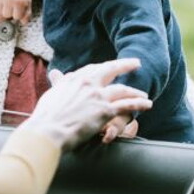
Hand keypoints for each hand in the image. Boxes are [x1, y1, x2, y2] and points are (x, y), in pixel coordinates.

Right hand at [0, 0, 31, 24]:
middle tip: (13, 3)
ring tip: (7, 1)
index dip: (19, 13)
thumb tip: (23, 23)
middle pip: (6, 15)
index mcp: (19, 1)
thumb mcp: (27, 4)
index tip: (20, 7)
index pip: (17, 17)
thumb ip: (27, 15)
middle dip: (10, 11)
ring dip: (3, 8)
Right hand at [21, 59, 151, 150]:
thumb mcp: (52, 93)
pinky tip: (147, 104)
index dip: (104, 67)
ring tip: (144, 95)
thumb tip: (55, 73)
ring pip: (123, 89)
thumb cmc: (46, 116)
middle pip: (111, 70)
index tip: (111, 66)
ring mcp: (98, 96)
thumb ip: (59, 83)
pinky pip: (127, 105)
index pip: (93, 69)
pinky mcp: (105, 111)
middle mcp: (88, 83)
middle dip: (125, 65)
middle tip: (136, 63)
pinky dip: (139, 104)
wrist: (49, 130)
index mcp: (74, 79)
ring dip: (135, 91)